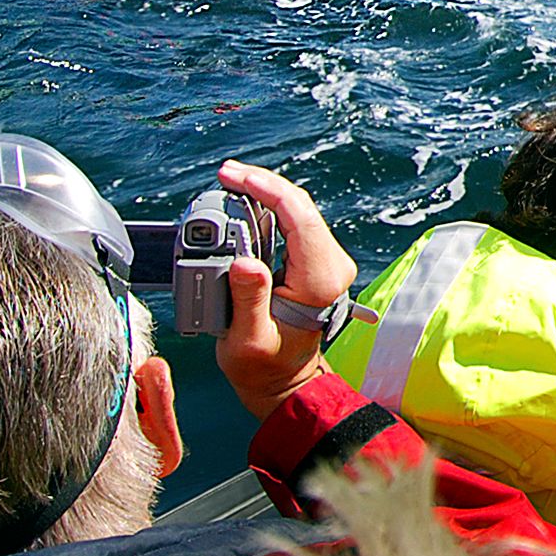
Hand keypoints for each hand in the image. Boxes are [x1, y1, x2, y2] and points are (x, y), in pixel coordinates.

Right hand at [211, 160, 358, 418]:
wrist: (282, 381)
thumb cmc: (264, 367)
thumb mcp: (248, 340)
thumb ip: (248, 300)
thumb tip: (245, 262)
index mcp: (320, 280)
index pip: (298, 216)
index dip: (265, 188)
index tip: (232, 177)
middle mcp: (330, 265)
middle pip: (300, 204)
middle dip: (262, 182)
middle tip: (225, 173)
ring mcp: (325, 261)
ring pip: (298, 208)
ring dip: (265, 191)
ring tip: (230, 181)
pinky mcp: (314, 260)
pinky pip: (294, 220)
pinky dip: (269, 205)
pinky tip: (246, 197)